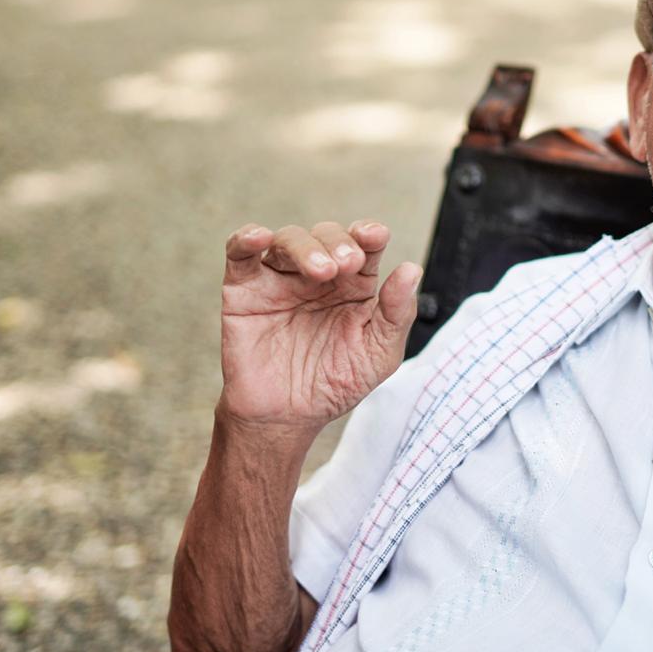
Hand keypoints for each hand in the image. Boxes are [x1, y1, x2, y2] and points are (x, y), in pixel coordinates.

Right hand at [218, 220, 420, 431]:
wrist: (287, 418)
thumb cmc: (336, 384)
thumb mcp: (379, 354)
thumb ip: (397, 313)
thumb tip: (412, 269)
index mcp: (355, 284)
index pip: (364, 244)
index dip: (370, 233)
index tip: (374, 236)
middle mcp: (318, 275)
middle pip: (327, 236)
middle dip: (339, 242)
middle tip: (347, 265)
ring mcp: (280, 279)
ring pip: (289, 239)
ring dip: (306, 246)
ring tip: (322, 272)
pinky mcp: (244, 290)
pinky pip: (240, 254)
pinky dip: (246, 239)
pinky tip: (260, 238)